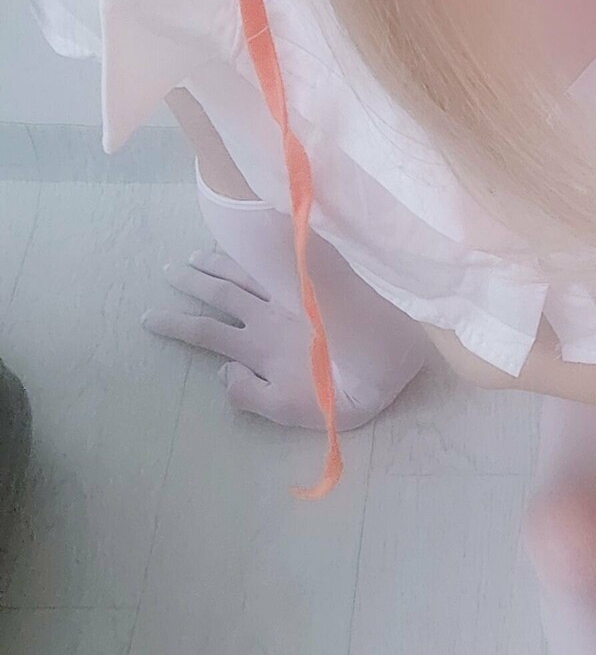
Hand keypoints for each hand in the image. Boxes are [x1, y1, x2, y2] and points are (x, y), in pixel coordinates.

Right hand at [143, 245, 428, 431]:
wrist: (389, 363)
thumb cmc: (341, 392)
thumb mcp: (289, 410)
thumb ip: (249, 395)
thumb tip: (220, 372)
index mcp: (258, 348)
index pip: (205, 332)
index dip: (175, 324)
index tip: (147, 317)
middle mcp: (269, 317)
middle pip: (219, 294)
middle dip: (190, 284)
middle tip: (165, 271)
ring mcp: (291, 299)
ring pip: (244, 274)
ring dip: (217, 264)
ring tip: (192, 256)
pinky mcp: (313, 287)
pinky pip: (273, 264)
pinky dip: (253, 254)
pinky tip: (243, 244)